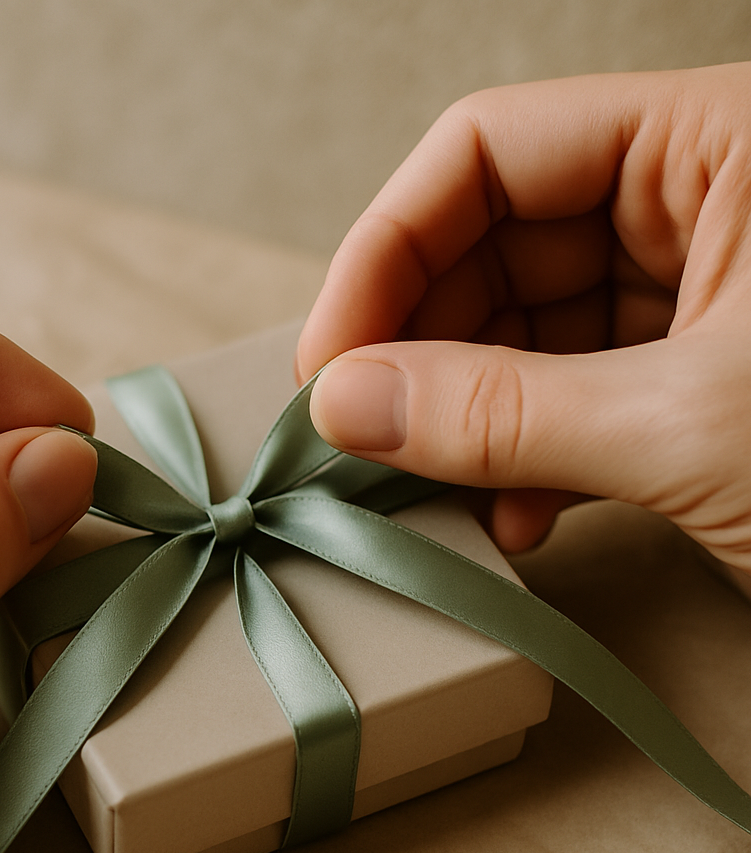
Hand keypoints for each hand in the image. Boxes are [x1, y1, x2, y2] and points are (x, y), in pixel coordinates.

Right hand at [297, 63, 750, 576]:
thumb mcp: (690, 429)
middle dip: (417, 352)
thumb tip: (343, 406)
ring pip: (516, 334)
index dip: (386, 251)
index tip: (328, 363)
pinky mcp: (686, 380)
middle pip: (490, 248)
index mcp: (719, 146)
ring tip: (437, 494)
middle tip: (361, 442)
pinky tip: (512, 518)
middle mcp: (697, 204)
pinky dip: (518, 460)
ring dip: (462, 420)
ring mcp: (689, 297)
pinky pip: (561, 397)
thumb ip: (501, 412)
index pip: (490, 153)